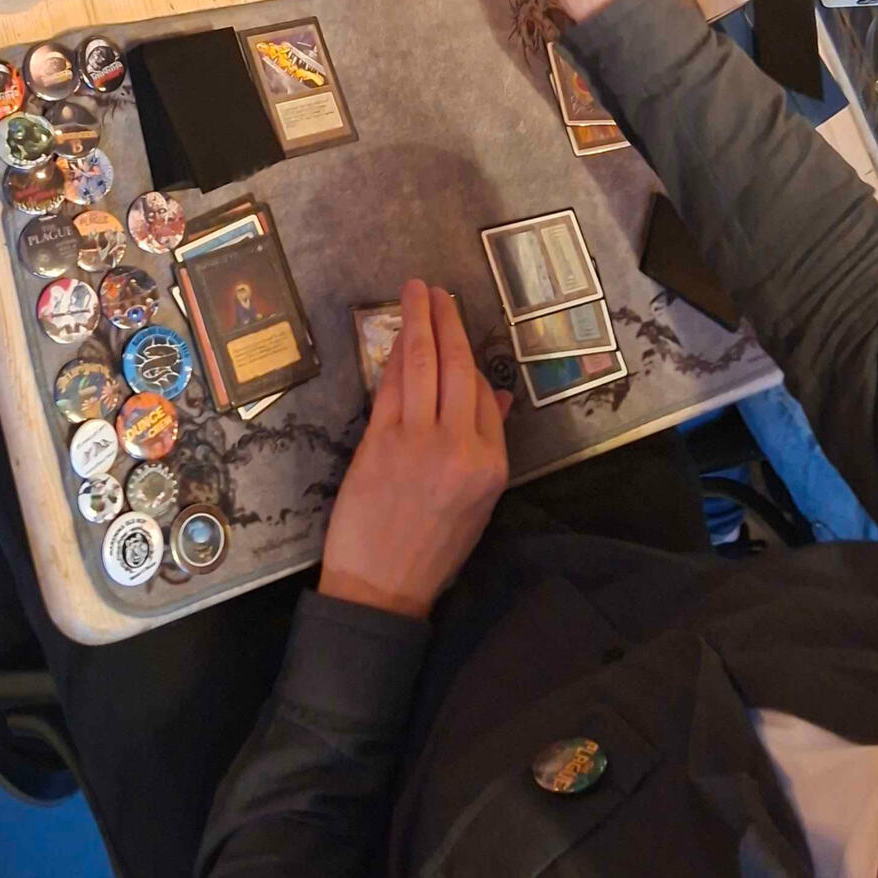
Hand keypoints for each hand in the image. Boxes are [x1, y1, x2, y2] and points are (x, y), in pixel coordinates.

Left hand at [319, 280, 510, 618]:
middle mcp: (460, 447)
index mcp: (491, 466)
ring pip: (424, 368)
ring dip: (420, 323)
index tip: (458, 336)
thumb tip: (497, 396)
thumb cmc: (432, 551)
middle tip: (439, 290)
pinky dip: (396, 357)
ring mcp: (418, 441)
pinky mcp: (380, 441)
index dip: (472, 363)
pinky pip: (392, 387)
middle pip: (458, 370)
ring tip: (418, 293)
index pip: (487, 398)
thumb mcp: (479, 504)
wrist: (382, 587)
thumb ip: (489, 445)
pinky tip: (398, 337)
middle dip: (449, 322)